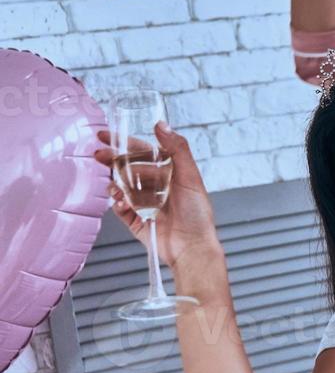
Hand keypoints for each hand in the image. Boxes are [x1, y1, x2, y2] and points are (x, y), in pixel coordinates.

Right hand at [94, 123, 222, 270]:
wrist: (192, 247)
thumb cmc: (197, 213)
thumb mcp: (190, 176)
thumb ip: (177, 149)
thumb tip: (161, 125)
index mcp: (169, 172)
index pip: (142, 152)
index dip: (124, 142)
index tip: (106, 135)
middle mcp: (155, 185)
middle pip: (127, 168)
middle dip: (112, 161)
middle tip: (99, 155)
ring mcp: (144, 203)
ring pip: (121, 187)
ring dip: (115, 184)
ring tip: (115, 187)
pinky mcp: (136, 220)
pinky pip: (120, 208)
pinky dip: (118, 204)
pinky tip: (121, 203)